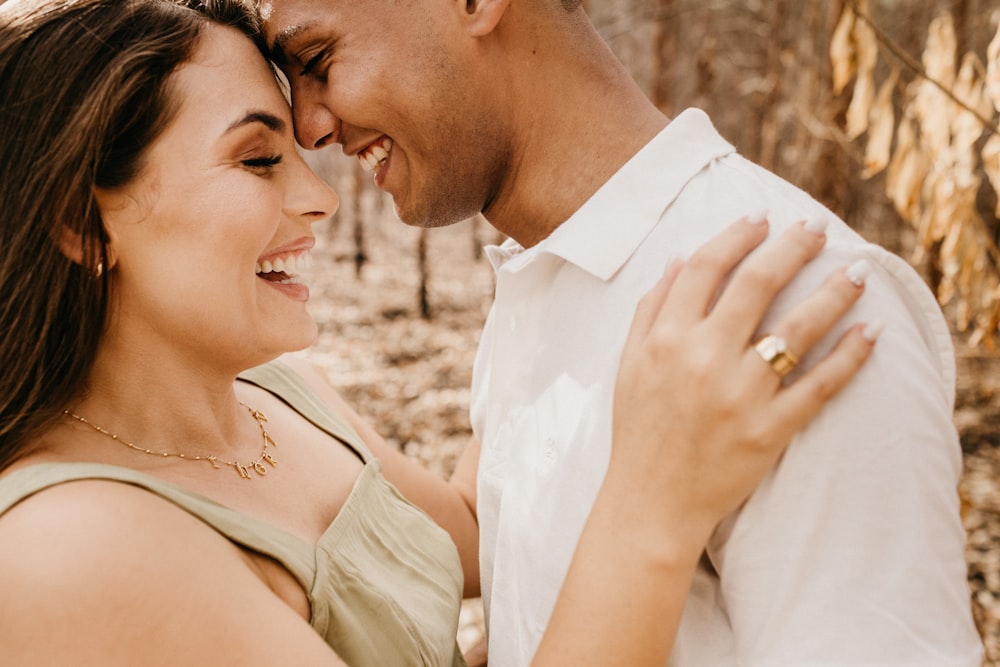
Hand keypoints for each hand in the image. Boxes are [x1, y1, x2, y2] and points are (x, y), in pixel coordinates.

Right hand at [611, 215, 877, 545]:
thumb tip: (680, 258)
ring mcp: (740, 395)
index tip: (760, 218)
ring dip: (834, 291)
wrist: (651, 501)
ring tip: (858, 269)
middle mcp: (703, 359)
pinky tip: (869, 330)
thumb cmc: (638, 429)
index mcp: (666, 339)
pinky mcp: (770, 430)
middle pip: (759, 282)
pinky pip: (819, 385)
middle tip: (818, 228)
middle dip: (794, 246)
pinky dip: (849, 355)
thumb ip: (650, 309)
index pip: (708, 267)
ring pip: (798, 327)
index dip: (737, 234)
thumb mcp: (627, 364)